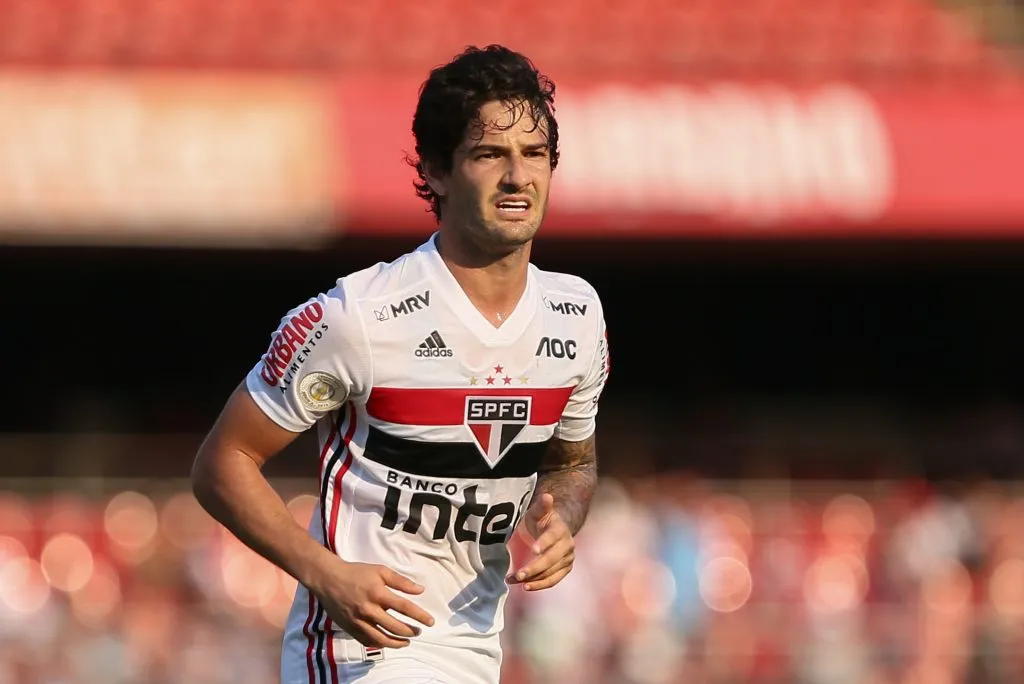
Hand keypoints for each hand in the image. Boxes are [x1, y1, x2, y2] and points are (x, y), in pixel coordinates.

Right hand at [312, 560, 434, 648]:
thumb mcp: (380, 570)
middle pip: (395, 627)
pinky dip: (380, 644)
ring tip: (407, 641)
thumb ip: (401, 581)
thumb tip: (420, 590)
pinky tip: (388, 642)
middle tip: (419, 631)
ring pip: (382, 639)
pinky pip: (368, 641)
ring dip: (398, 643)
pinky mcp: (350, 628)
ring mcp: (358, 621)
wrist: (328, 579)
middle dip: (411, 631)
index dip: (420, 616)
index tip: (431, 622)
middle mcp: (369, 610)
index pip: (405, 607)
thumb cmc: (356, 572)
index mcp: (378, 593)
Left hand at [507, 493, 574, 590]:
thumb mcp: (539, 511)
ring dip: (534, 579)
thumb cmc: (543, 520)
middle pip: (552, 559)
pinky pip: (553, 580)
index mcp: (560, 530)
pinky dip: (540, 585)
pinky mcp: (564, 569)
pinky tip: (527, 587)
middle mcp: (567, 545)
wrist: (555, 530)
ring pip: (551, 572)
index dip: (544, 543)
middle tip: (518, 574)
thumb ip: (541, 506)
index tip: (534, 550)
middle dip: (535, 568)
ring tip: (516, 580)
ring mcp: (567, 559)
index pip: (552, 537)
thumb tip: (547, 496)